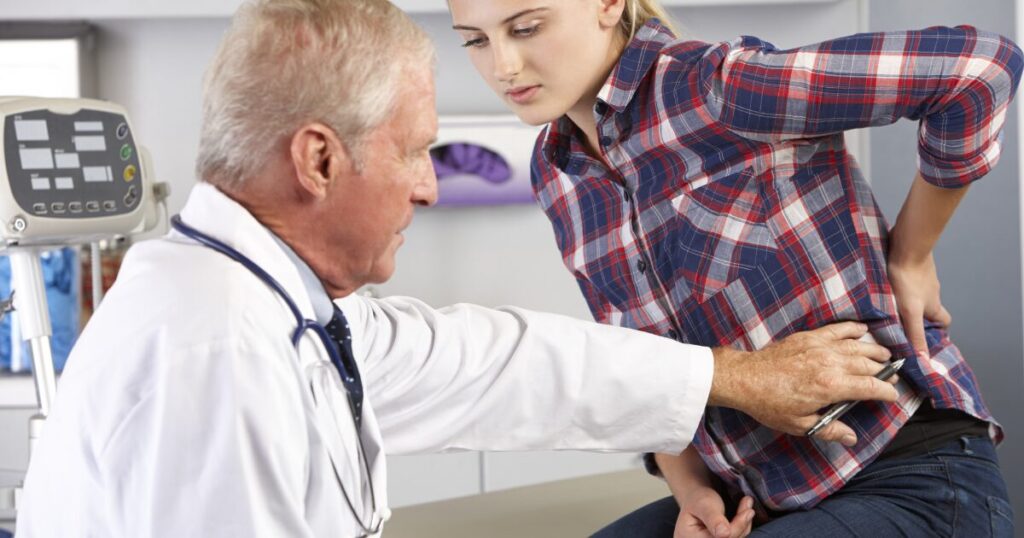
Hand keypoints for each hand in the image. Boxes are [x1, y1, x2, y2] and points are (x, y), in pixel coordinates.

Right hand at [675, 488, 753, 537]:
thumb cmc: (697, 499)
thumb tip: (724, 534)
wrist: (696, 498)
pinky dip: (742, 527)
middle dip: (742, 525)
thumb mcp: (703, 504)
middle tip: (749, 506)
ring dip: (744, 525)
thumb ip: (713, 519)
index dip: (736, 528)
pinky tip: (744, 514)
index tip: (748, 511)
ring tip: (747, 506)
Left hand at [709, 322, 898, 445]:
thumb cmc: (770, 403)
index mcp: (831, 386)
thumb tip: (851, 438)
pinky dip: (851, 328)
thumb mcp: (800, 424)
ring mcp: (819, 346)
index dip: (886, 392)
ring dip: (874, 349)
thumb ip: (829, 430)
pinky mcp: (808, 337)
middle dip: (884, 370)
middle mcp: (830, 363)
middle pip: (868, 364)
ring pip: (856, 345)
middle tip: (892, 376)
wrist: (745, 378)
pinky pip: (836, 329)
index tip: (892, 396)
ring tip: (885, 354)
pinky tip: (862, 329)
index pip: (871, 387)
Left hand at [888, 251, 950, 360]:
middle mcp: (930, 292)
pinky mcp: (909, 265)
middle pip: (927, 308)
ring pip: (915, 294)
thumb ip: (915, 335)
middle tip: (898, 323)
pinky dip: (897, 285)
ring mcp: (921, 277)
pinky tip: (882, 287)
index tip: (924, 339)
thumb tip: (923, 360)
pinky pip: (905, 278)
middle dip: (916, 316)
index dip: (936, 331)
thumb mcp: (911, 312)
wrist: (907, 246)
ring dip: (903, 301)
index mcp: (933, 305)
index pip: (943, 322)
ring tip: (886, 307)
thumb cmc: (909, 279)